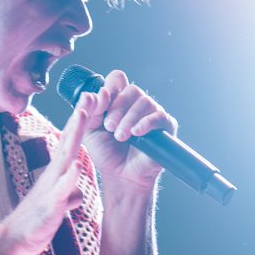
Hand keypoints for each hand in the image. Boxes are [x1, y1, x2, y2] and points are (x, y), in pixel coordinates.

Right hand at [4, 103, 89, 254]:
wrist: (14, 239)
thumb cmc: (36, 221)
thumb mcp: (57, 205)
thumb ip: (68, 195)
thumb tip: (76, 193)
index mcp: (56, 174)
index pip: (69, 144)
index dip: (79, 123)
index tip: (89, 101)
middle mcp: (53, 176)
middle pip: (68, 143)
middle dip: (79, 119)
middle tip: (88, 95)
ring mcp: (51, 188)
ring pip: (65, 158)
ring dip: (74, 136)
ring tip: (82, 116)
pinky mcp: (50, 205)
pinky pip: (61, 189)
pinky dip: (68, 177)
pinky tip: (75, 167)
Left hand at [77, 70, 177, 189]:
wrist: (120, 176)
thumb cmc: (106, 153)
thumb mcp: (89, 131)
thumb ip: (89, 111)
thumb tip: (91, 93)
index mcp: (118, 100)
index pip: (117, 79)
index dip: (110, 88)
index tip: (101, 105)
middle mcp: (136, 103)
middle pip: (131, 89)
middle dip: (117, 108)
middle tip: (108, 127)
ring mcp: (152, 113)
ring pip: (144, 102)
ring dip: (128, 119)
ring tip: (120, 136)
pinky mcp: (165, 126)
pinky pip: (158, 116)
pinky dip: (145, 123)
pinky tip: (136, 133)